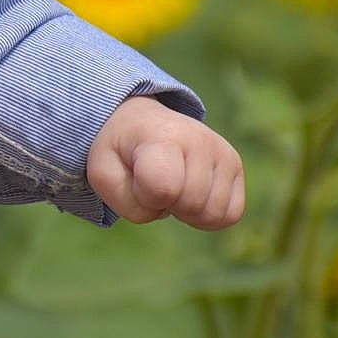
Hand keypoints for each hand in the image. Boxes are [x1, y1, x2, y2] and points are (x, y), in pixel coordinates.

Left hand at [87, 95, 245, 229]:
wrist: (140, 122)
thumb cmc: (121, 151)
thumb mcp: (103, 173)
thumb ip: (126, 202)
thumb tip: (168, 209)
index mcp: (161, 136)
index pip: (162, 188)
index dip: (144, 197)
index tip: (137, 177)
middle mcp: (199, 139)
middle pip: (190, 205)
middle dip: (166, 205)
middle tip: (153, 181)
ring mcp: (222, 151)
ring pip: (212, 214)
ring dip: (186, 212)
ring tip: (172, 185)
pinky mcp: (235, 164)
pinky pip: (230, 214)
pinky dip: (207, 215)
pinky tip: (190, 194)